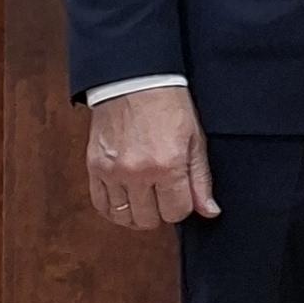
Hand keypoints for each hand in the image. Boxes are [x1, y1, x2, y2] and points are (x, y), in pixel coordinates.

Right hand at [85, 85, 217, 227]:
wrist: (134, 83)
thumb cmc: (168, 107)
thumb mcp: (194, 140)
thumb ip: (201, 180)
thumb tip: (209, 211)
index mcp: (167, 166)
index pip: (176, 212)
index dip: (183, 207)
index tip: (182, 194)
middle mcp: (137, 173)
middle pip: (149, 219)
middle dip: (161, 212)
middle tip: (164, 196)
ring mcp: (112, 172)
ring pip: (124, 216)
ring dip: (137, 213)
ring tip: (145, 200)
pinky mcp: (94, 168)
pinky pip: (100, 205)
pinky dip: (114, 209)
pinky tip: (125, 201)